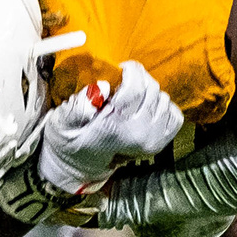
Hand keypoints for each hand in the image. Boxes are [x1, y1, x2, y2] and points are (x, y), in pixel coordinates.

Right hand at [37, 61, 184, 194]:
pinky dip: (163, 107)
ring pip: (163, 98)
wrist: (80, 167)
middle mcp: (138, 134)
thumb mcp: (62, 123)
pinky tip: (146, 108)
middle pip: (152, 89)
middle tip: (125, 81)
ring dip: (150, 92)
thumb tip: (103, 87)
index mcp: (115, 127)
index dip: (131, 70)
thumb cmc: (69, 141)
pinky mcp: (160, 143)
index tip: (121, 69)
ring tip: (133, 97)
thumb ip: (78, 105)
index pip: (136, 87)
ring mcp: (152, 141)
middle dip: (139, 78)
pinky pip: (174, 115)